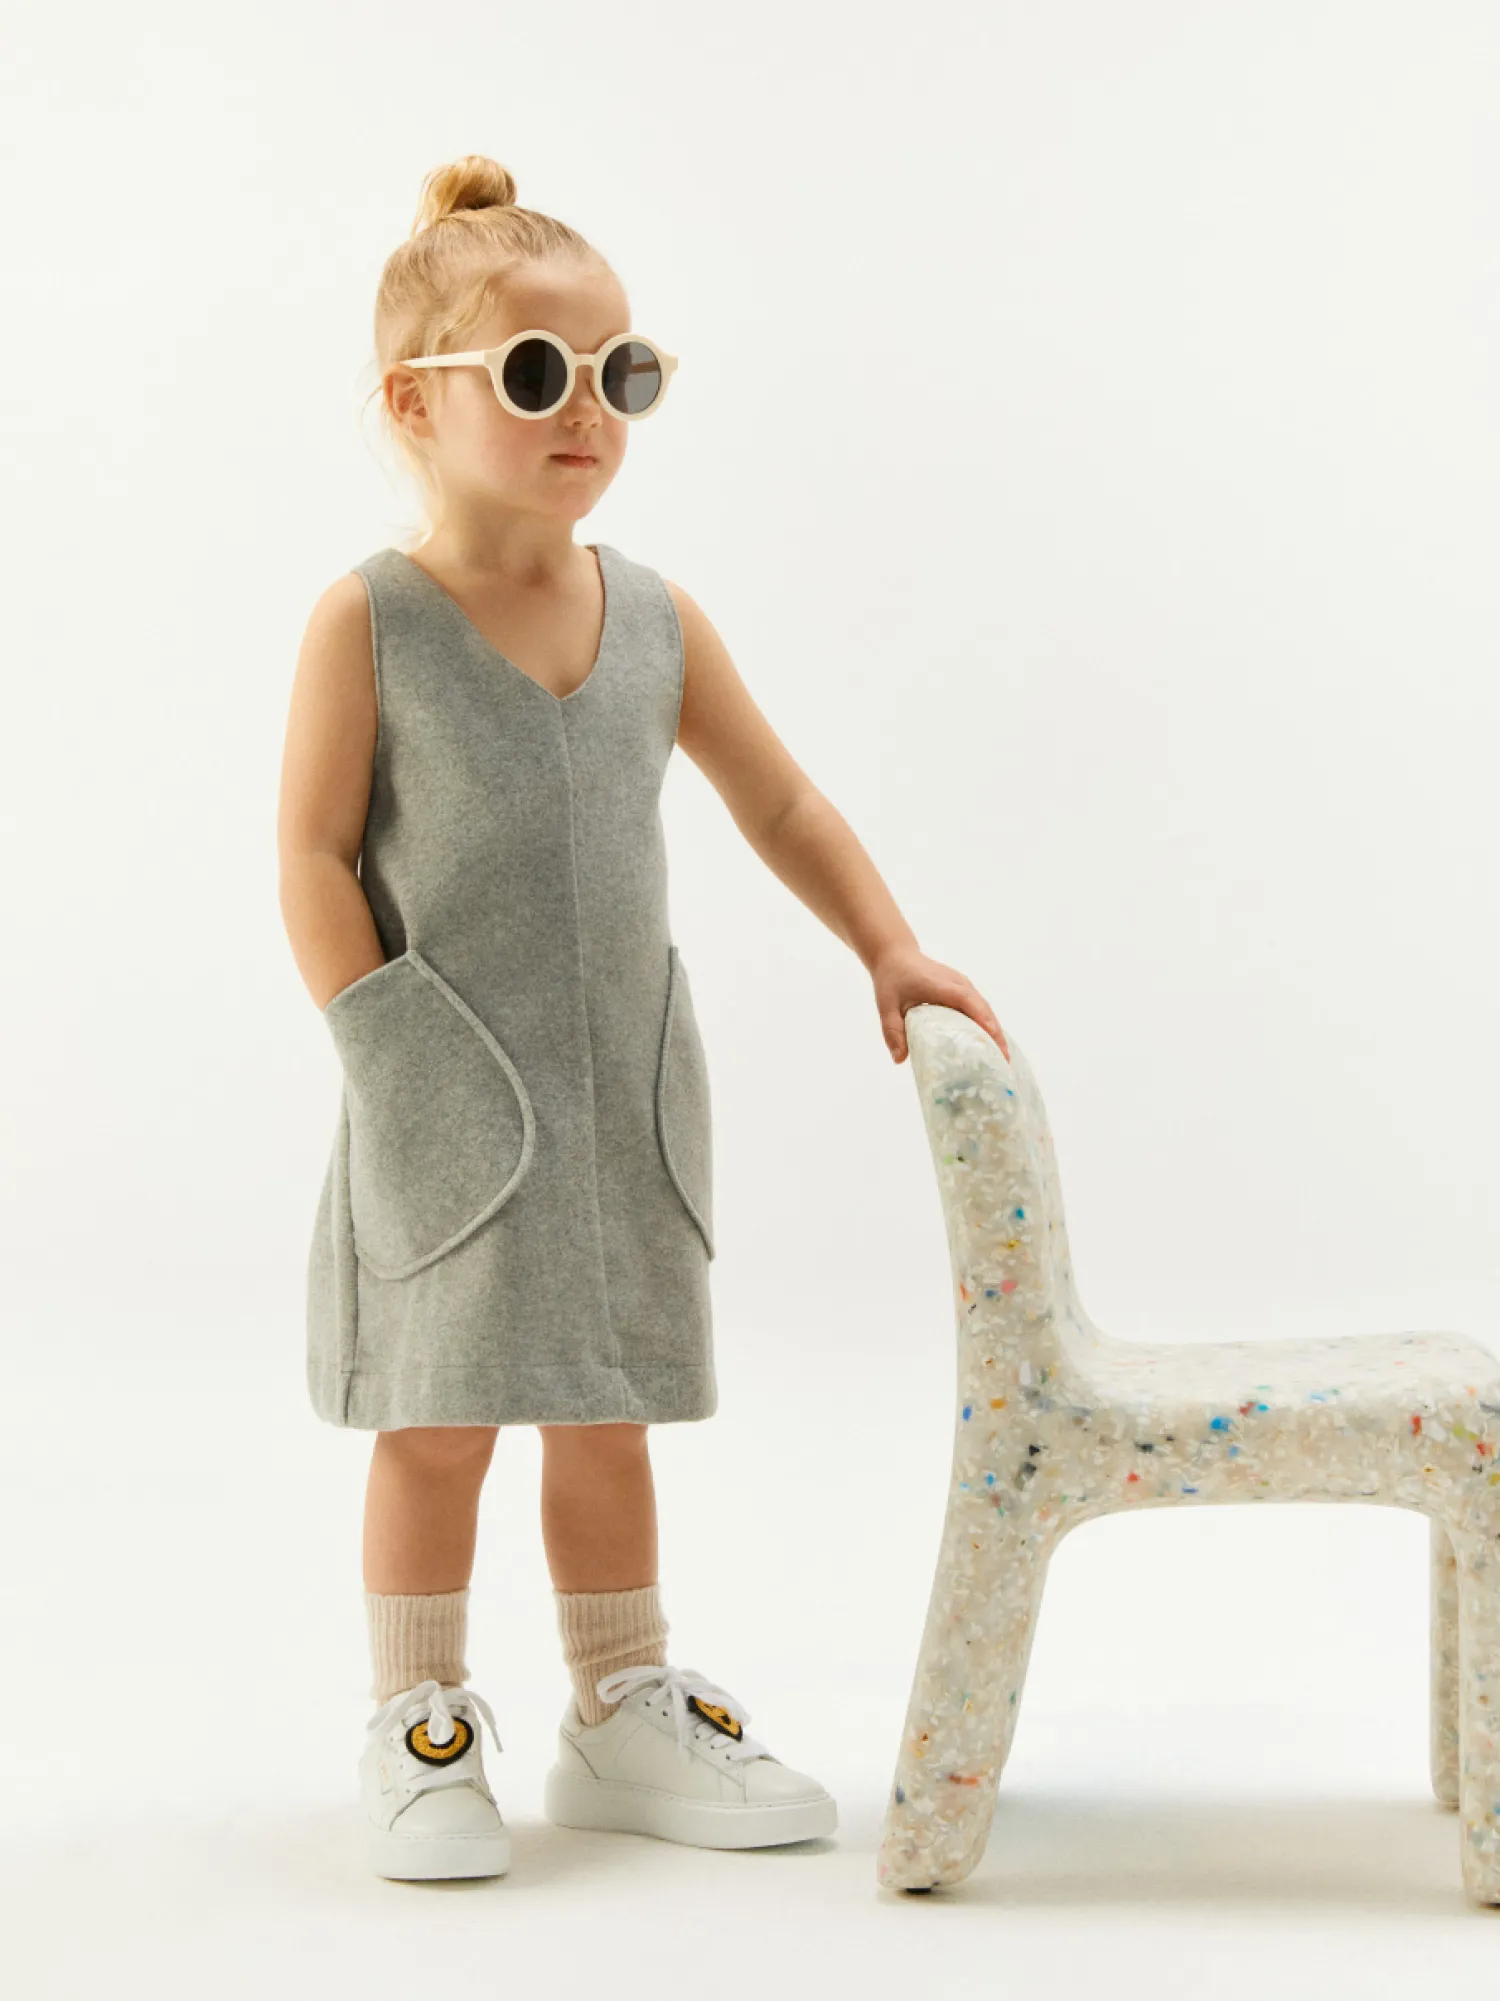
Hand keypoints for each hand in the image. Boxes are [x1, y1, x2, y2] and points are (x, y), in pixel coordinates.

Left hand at [872, 945, 1009, 1063]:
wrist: (896, 956)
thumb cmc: (892, 981)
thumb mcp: (886, 1006)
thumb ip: (892, 1032)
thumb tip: (900, 1060)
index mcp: (939, 985)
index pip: (965, 1000)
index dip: (981, 1018)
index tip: (994, 1038)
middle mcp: (956, 983)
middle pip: (983, 1007)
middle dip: (995, 1033)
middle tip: (1003, 1060)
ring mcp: (963, 984)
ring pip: (985, 1007)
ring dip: (995, 1029)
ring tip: (1001, 1056)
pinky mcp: (964, 989)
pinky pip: (980, 1006)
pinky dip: (987, 1023)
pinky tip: (989, 1043)